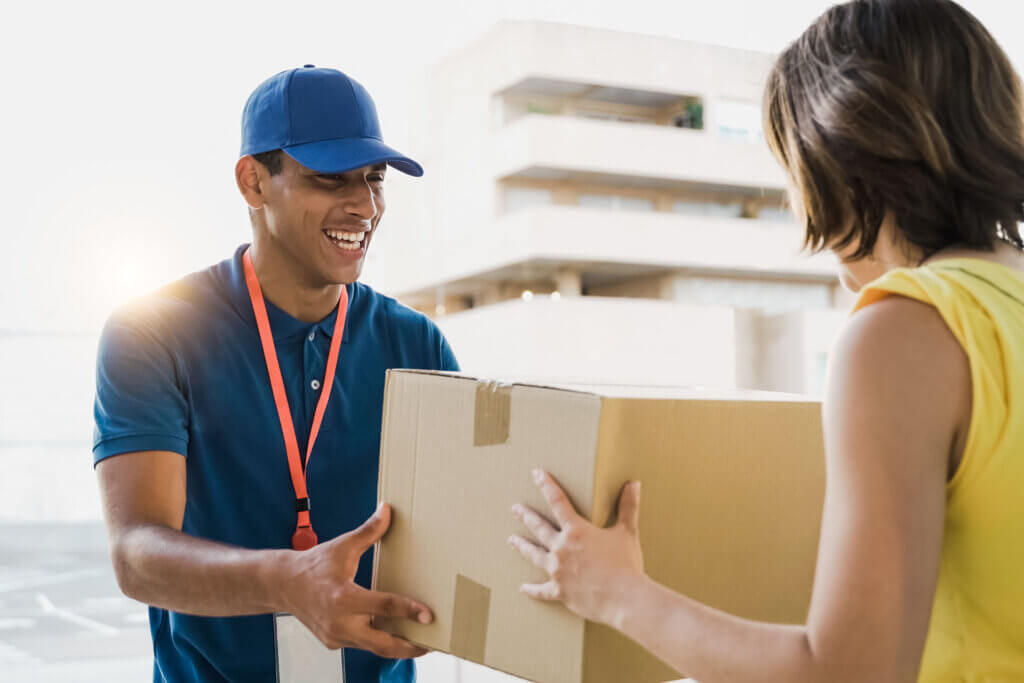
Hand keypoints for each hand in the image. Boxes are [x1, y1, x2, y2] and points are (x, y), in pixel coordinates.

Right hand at [282, 502, 432, 658]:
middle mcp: (340, 622)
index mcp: (344, 597)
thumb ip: (369, 531)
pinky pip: (362, 644)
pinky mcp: (334, 642)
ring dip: (397, 646)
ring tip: (421, 642)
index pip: (384, 606)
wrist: (283, 585)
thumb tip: (387, 510)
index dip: (409, 610)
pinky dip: (379, 640)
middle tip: (432, 643)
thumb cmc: (313, 565)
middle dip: (409, 647)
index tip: (429, 615)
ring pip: (373, 647)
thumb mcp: (343, 546)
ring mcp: (336, 636)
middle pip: (383, 644)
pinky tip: (396, 634)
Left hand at [508, 470, 646, 626]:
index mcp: (576, 531)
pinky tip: (523, 588)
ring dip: (522, 546)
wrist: (624, 599)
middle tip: (514, 509)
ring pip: (534, 555)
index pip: (558, 501)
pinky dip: (532, 590)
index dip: (546, 485)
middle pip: (539, 527)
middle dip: (526, 516)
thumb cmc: (626, 564)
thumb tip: (633, 483)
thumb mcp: (627, 532)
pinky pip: (541, 590)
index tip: (536, 474)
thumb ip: (628, 506)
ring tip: (512, 540)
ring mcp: (557, 571)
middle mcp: (561, 548)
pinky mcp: (559, 591)